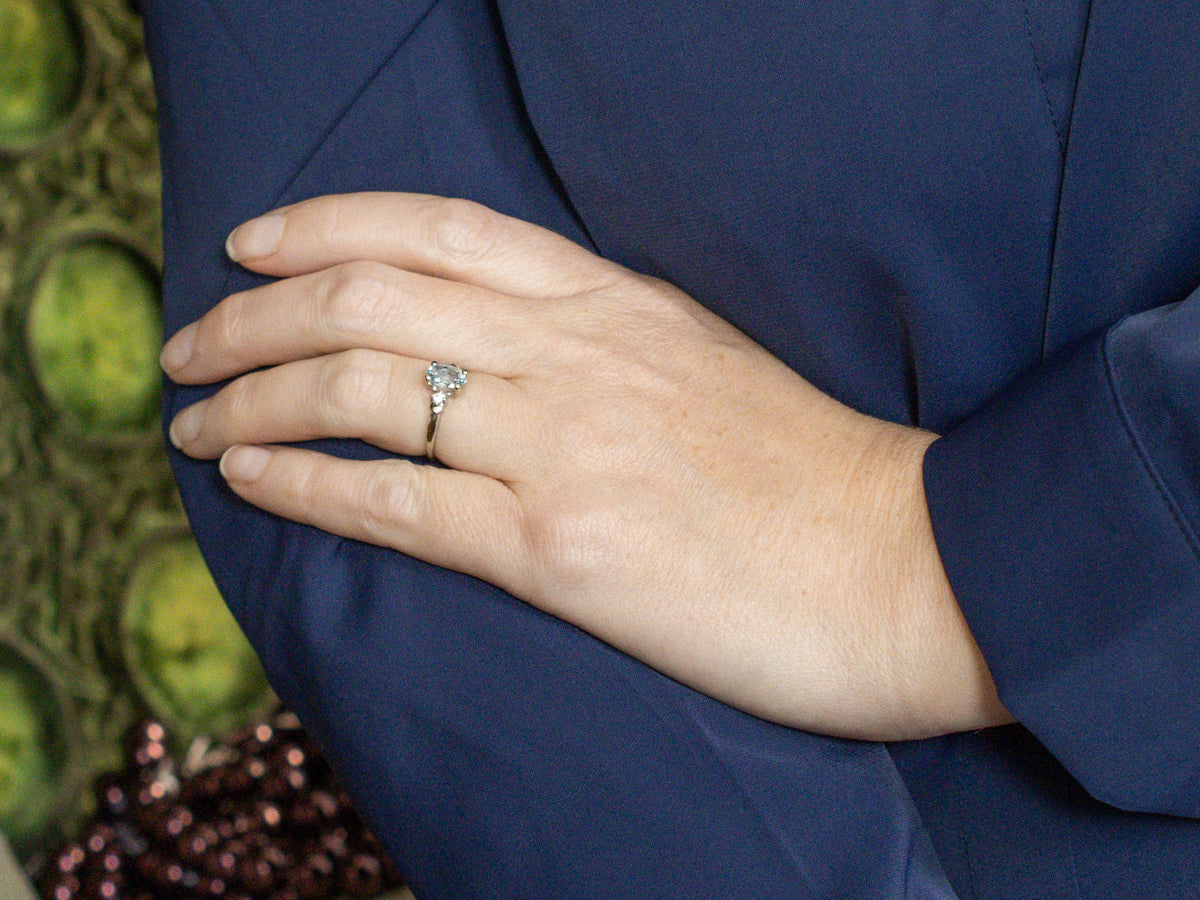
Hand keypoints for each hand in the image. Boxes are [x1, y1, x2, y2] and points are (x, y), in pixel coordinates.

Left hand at [163, 192, 1009, 739]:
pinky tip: (249, 482)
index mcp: (615, 302)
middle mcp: (579, 355)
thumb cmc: (809, 475)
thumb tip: (493, 347)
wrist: (906, 568)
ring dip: (250, 400)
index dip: (323, 222)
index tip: (251, 246)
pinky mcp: (562, 552)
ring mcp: (566, 448)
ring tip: (192, 422)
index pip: (437, 226)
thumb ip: (597, 342)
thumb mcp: (700, 363)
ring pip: (360, 390)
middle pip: (369, 296)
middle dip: (250, 315)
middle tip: (191, 346)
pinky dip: (302, 485)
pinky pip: (395, 503)